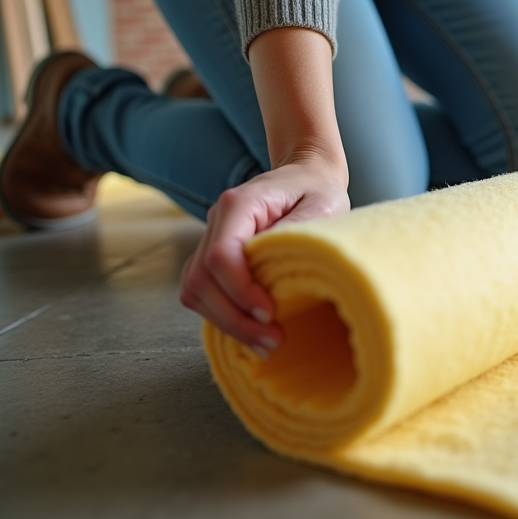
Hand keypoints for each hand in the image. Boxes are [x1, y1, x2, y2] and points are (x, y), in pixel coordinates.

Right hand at [179, 152, 349, 356]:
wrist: (307, 175)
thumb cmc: (317, 190)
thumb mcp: (323, 206)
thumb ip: (299, 237)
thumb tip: (280, 275)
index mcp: (239, 202)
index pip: (221, 255)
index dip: (240, 291)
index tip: (271, 314)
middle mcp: (217, 219)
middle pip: (201, 279)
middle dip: (233, 317)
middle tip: (272, 341)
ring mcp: (211, 237)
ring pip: (194, 290)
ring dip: (225, 322)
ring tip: (264, 343)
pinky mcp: (214, 257)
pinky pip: (202, 292)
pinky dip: (222, 316)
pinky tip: (252, 331)